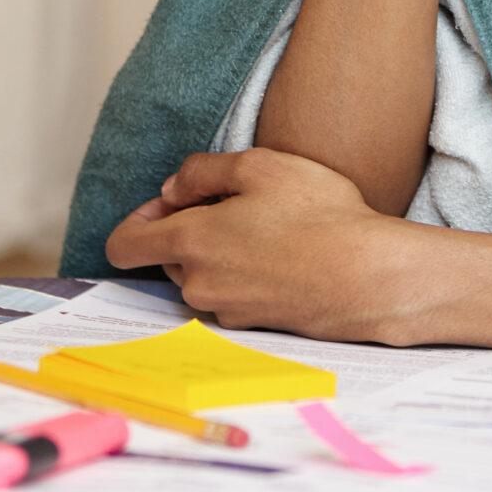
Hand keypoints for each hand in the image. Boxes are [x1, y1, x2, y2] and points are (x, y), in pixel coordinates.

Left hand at [103, 149, 419, 340]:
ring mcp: (224, 309)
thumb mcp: (259, 165)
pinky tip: (285, 258)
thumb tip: (172, 190)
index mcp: (189, 242)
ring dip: (220, 252)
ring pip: (201, 275)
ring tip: (270, 230)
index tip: (173, 202)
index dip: (139, 218)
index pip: (124, 245)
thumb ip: (200, 171)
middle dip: (190, 229)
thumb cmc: (318, 216)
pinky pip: (232, 294)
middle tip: (239, 205)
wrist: (367, 277)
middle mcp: (197, 283)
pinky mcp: (252, 326)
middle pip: (166, 256)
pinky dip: (245, 275)